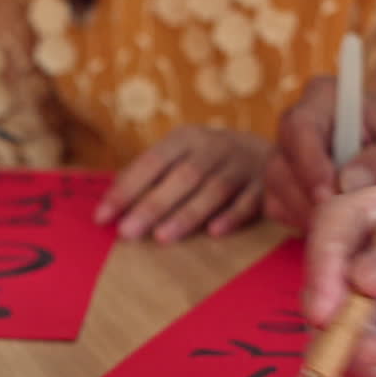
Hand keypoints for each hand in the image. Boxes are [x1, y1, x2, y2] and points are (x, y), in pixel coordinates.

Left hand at [95, 126, 268, 241]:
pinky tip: (215, 233)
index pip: (151, 162)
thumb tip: (107, 208)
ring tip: (162, 238)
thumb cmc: (207, 162)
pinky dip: (232, 217)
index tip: (102, 216)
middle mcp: (214, 147)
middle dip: (152, 206)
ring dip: (187, 214)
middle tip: (127, 233)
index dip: (126, 188)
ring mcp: (242, 165)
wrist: (273, 151)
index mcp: (185, 139)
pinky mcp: (265, 185)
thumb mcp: (179, 157)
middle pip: (182, 177)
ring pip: (214, 190)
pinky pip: (249, 202)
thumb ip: (147, 178)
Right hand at [264, 76, 375, 230]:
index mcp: (325, 99)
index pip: (300, 127)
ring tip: (343, 226)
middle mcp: (299, 126)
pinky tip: (334, 225)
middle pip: (280, 164)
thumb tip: (349, 182)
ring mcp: (289, 158)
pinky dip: (303, 223)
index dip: (309, 163)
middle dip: (306, 199)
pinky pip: (278, 209)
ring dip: (305, 215)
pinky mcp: (287, 187)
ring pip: (275, 191)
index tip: (329, 195)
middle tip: (338, 223)